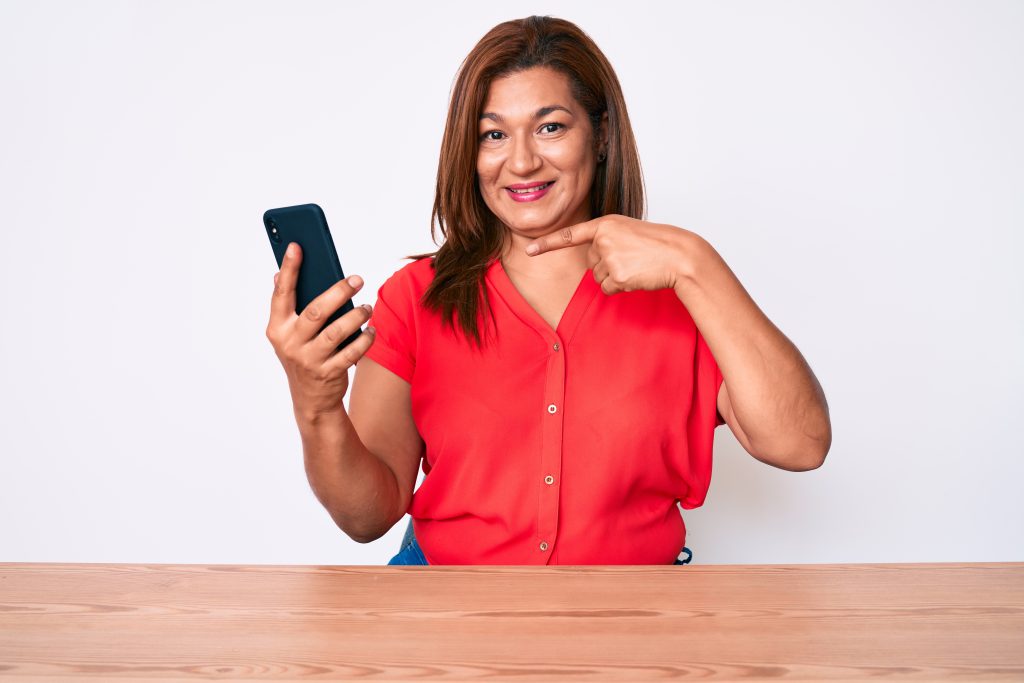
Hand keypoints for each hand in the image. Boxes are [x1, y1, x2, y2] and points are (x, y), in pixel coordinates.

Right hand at [265, 243, 375, 416]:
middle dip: (338, 292)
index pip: (281, 294)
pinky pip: (351, 352)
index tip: (297, 246)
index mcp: (277, 328)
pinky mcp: (328, 374)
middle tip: (357, 279)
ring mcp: (308, 360)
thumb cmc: (303, 354)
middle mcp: (290, 343)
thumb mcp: (289, 333)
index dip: (289, 269)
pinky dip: (364, 339)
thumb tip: (280, 273)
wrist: (311, 400)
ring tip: (367, 306)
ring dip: (356, 316)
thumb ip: (286, 306)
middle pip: (316, 312)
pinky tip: (372, 329)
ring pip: (336, 332)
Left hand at [525, 214, 701, 294]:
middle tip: (633, 259)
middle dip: (608, 266)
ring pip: (599, 278)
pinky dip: (621, 288)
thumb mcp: (629, 233)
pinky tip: (638, 277)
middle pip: (591, 263)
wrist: (680, 255)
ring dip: (616, 277)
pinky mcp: (617, 276)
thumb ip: (607, 242)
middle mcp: (604, 239)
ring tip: (637, 267)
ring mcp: (610, 258)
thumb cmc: (658, 245)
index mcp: (606, 224)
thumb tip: (594, 266)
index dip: (548, 244)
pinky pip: (608, 289)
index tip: (529, 249)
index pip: (571, 235)